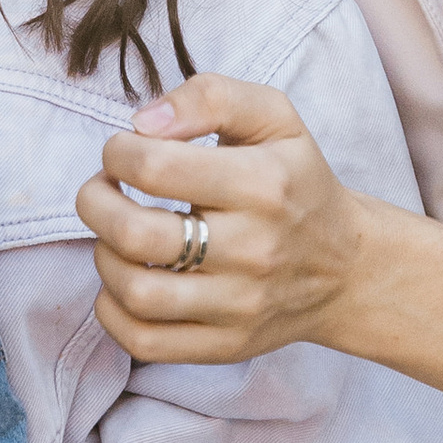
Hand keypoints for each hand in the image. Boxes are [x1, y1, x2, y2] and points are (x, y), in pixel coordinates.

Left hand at [77, 74, 373, 364]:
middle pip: (135, 234)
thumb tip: (143, 122)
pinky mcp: (227, 345)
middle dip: (95, 204)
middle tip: (102, 191)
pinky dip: (113, 312)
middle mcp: (253, 249)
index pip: (154, 166)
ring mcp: (240, 305)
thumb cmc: (297, 181)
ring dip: (104, 258)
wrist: (347, 268)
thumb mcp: (274, 117)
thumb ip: (210, 97)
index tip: (123, 152)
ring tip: (116, 237)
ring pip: (136, 292)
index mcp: (262, 184)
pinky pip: (144, 341)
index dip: (117, 152)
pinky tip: (123, 282)